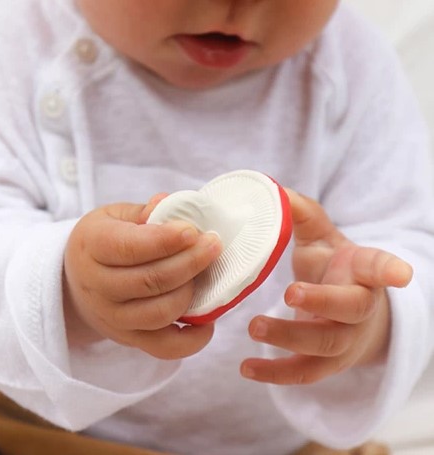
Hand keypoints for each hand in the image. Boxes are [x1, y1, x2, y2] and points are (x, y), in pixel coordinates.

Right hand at [63, 196, 221, 359]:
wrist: (76, 281)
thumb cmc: (104, 241)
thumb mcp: (115, 216)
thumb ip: (144, 212)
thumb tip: (168, 203)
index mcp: (92, 247)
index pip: (130, 248)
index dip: (165, 240)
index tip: (193, 230)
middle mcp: (98, 287)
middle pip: (150, 281)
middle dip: (189, 262)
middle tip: (213, 245)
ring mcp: (112, 318)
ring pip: (160, 313)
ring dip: (191, 292)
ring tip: (205, 273)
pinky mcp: (129, 339)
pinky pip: (164, 348)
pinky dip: (192, 340)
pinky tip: (208, 322)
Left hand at [241, 189, 412, 384]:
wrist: (351, 314)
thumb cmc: (334, 269)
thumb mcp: (322, 238)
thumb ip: (302, 215)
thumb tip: (276, 190)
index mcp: (360, 272)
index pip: (377, 266)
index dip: (388, 270)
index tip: (399, 274)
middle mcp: (358, 308)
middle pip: (348, 309)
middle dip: (322, 303)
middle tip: (290, 293)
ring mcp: (344, 339)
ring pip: (324, 346)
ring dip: (290, 339)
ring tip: (254, 327)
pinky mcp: (326, 362)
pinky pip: (304, 373)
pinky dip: (275, 374)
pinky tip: (247, 368)